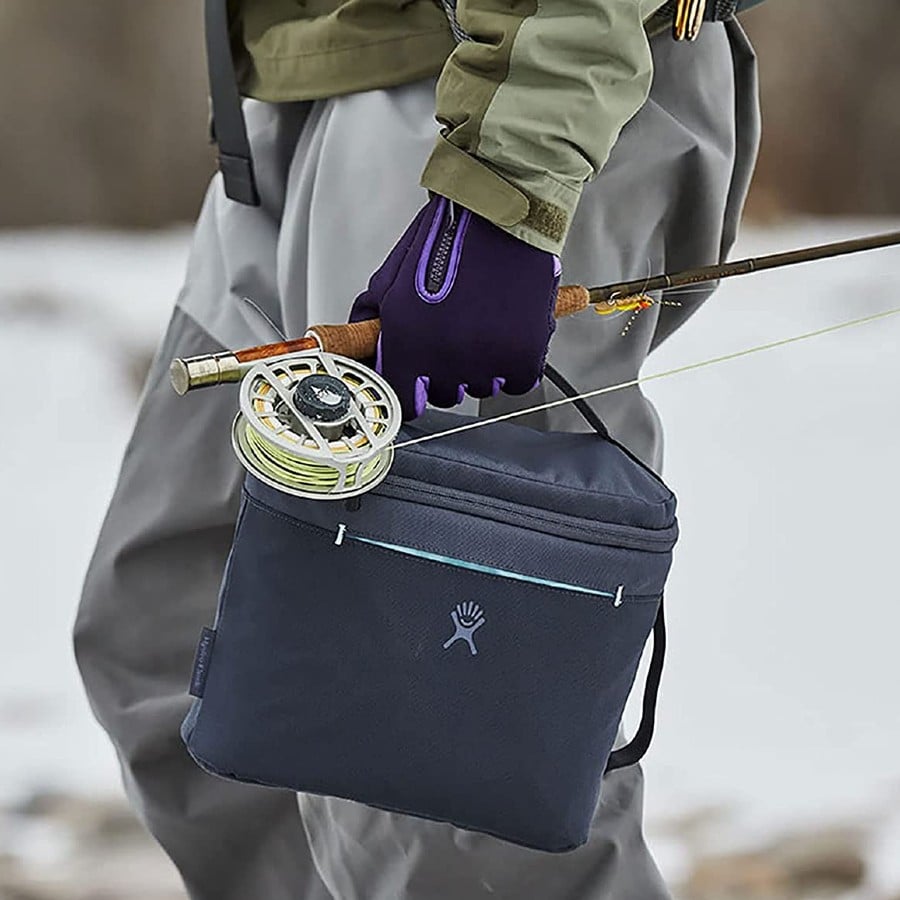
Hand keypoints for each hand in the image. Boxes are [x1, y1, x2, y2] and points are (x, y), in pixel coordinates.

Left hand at [349, 194, 559, 419]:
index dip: (411, 390)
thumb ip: (372, 317)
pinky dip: (515, 365)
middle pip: (445, 396)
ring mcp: (486, 361)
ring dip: (482, 366)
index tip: (418, 383)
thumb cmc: (449, 237)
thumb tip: (362, 344)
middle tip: (455, 338)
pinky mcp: (523, 356)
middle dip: (447, 373)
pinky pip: (517, 382)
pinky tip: (507, 334)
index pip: (403, 399)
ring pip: (482, 388)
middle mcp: (445, 360)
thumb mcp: (393, 276)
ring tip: (484, 326)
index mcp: (407, 343)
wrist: (502, 214)